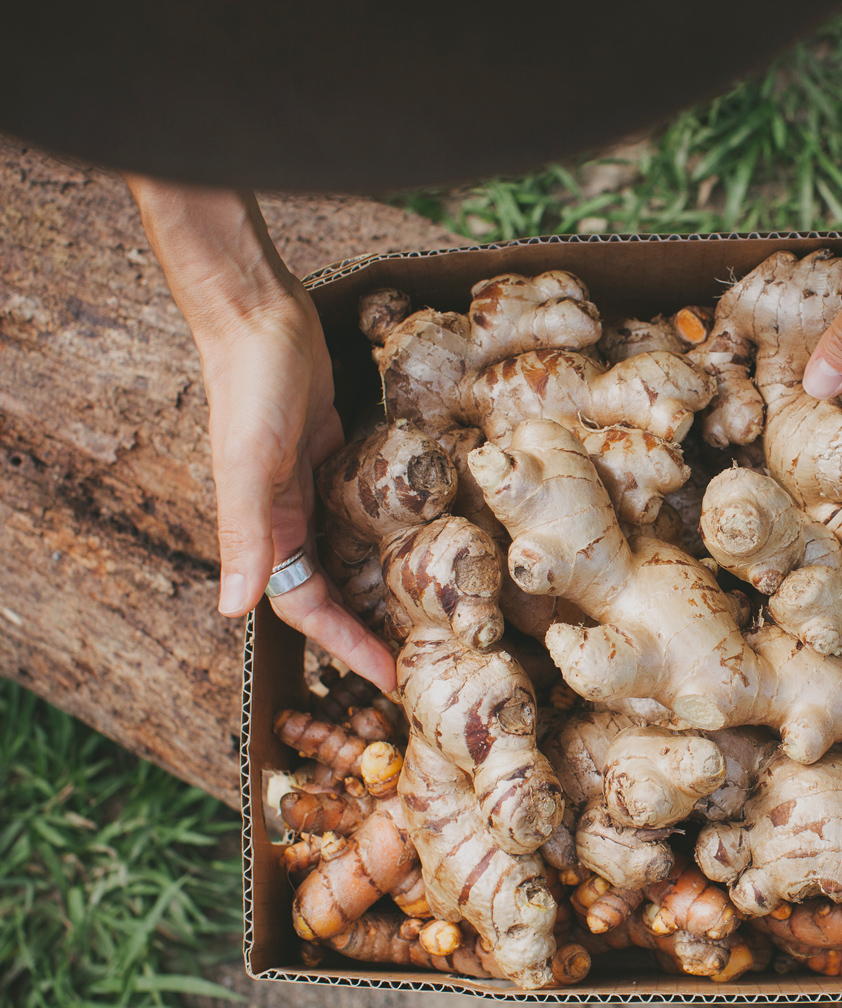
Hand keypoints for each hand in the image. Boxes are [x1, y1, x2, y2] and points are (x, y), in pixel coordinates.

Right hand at [125, 177, 396, 690]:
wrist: (258, 314)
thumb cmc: (252, 387)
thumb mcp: (249, 463)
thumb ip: (244, 534)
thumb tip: (232, 609)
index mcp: (264, 530)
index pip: (305, 609)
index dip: (344, 647)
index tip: (390, 680)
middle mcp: (286, 518)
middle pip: (328, 593)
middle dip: (365, 630)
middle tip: (419, 659)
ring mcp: (313, 487)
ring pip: (347, 556)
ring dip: (378, 589)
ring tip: (429, 617)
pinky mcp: (338, 456)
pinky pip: (365, 511)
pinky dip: (388, 535)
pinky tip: (426, 545)